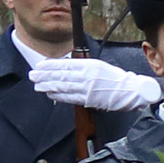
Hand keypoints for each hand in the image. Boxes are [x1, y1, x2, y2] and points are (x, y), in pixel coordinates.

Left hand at [28, 51, 159, 114]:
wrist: (130, 90)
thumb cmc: (115, 78)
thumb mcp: (99, 66)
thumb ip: (83, 66)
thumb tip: (65, 67)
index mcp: (89, 64)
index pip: (65, 63)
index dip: (51, 65)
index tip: (40, 65)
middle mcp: (87, 75)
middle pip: (61, 74)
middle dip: (45, 75)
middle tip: (33, 75)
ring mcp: (87, 87)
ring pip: (63, 85)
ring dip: (48, 85)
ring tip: (37, 85)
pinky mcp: (89, 98)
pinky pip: (70, 97)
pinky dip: (58, 95)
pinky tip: (50, 94)